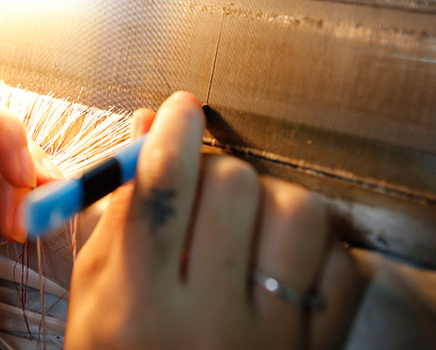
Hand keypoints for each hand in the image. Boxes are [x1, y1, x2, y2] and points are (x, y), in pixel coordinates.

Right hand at [66, 92, 362, 348]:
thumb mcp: (96, 295)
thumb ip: (118, 213)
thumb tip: (144, 128)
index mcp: (140, 304)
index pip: (163, 193)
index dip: (172, 136)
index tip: (181, 109)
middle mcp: (209, 319)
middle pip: (234, 187)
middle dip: (217, 171)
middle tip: (205, 188)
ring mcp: (270, 335)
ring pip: (298, 211)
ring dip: (272, 198)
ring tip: (249, 221)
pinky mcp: (314, 345)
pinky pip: (339, 261)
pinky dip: (315, 245)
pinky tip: (281, 259)